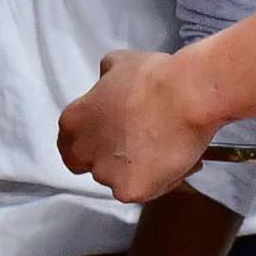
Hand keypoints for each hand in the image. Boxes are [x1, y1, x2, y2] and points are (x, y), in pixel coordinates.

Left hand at [56, 50, 210, 204]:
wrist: (185, 97)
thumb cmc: (154, 78)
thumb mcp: (117, 64)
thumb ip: (104, 81)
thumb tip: (109, 82)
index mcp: (73, 122)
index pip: (70, 146)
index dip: (93, 144)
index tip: (111, 140)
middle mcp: (83, 151)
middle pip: (94, 166)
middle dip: (115, 160)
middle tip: (141, 145)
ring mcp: (105, 174)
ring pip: (121, 180)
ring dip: (138, 169)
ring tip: (165, 147)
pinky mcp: (130, 191)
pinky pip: (146, 191)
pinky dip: (161, 181)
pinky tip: (176, 160)